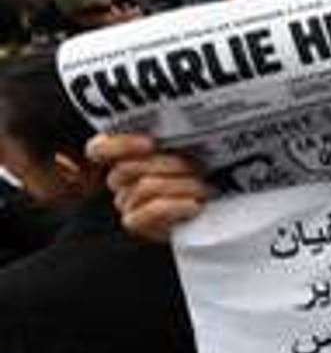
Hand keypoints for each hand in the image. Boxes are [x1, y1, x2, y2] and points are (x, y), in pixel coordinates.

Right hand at [86, 134, 209, 241]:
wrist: (210, 208)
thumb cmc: (197, 174)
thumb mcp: (186, 148)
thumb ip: (170, 138)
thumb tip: (170, 130)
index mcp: (123, 155)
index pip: (99, 148)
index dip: (118, 145)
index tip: (149, 144)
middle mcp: (118, 178)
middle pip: (128, 168)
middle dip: (169, 165)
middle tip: (196, 167)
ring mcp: (124, 201)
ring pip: (145, 187)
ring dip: (182, 185)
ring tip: (202, 187)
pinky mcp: (134, 222)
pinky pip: (151, 210)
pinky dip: (176, 206)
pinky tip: (193, 204)